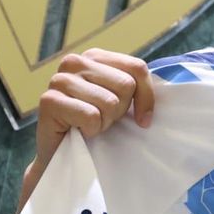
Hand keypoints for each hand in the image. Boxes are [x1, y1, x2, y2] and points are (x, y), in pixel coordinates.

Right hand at [21, 48, 153, 206]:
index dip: (146, 97)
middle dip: (120, 111)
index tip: (143, 120)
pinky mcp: (49, 100)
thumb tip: (164, 88)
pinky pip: (91, 116)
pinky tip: (78, 131)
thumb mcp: (120, 102)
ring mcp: (59, 79)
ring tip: (90, 126)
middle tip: (103, 121)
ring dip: (104, 123)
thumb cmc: (94, 128)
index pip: (137, 68)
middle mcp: (75, 62)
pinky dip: (90, 130)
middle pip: (125, 85)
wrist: (62, 157)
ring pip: (109, 102)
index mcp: (94, 57)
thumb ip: (135, 87)